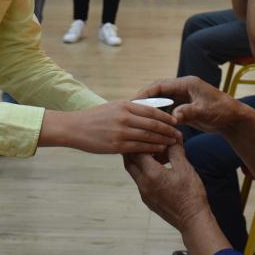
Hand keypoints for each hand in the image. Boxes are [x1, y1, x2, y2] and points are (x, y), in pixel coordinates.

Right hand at [44, 100, 178, 154]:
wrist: (75, 127)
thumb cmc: (95, 117)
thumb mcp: (113, 107)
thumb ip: (130, 109)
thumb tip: (146, 111)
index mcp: (125, 105)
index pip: (151, 111)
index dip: (166, 117)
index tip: (175, 122)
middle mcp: (125, 117)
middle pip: (153, 124)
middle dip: (168, 130)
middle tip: (179, 134)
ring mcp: (121, 131)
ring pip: (148, 136)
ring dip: (163, 140)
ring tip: (173, 143)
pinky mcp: (116, 145)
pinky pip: (139, 147)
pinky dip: (151, 148)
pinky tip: (159, 150)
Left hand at [123, 143, 213, 232]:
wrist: (192, 220)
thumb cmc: (191, 194)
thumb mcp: (185, 168)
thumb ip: (175, 150)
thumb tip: (173, 136)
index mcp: (151, 174)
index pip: (138, 151)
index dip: (141, 140)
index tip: (146, 132)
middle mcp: (143, 184)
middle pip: (129, 162)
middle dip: (133, 149)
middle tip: (138, 138)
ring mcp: (144, 193)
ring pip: (133, 172)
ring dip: (137, 160)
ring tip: (148, 150)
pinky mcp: (147, 200)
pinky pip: (139, 181)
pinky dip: (143, 171)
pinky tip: (155, 167)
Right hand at [136, 76, 239, 133]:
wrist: (232, 119)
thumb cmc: (222, 111)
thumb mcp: (205, 111)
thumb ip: (189, 112)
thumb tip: (174, 117)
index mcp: (186, 83)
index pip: (160, 85)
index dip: (146, 93)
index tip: (134, 102)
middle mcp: (182, 88)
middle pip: (157, 92)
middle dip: (144, 100)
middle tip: (130, 111)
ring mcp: (182, 97)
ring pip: (161, 101)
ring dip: (150, 109)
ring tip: (136, 119)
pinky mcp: (183, 107)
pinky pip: (166, 110)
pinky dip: (158, 116)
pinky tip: (149, 125)